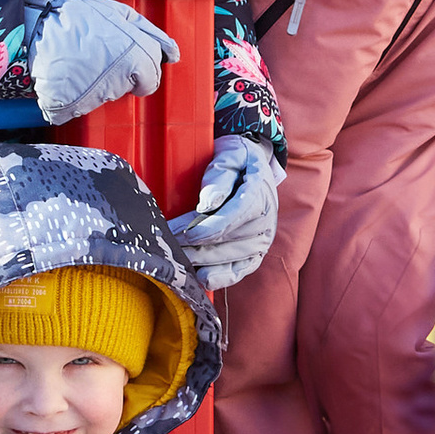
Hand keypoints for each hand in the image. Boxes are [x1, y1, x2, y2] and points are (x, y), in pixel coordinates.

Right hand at [26, 0, 180, 126]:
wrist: (31, 27)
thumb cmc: (73, 15)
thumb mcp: (115, 11)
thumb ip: (147, 31)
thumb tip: (171, 52)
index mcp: (136, 54)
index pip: (152, 72)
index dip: (146, 69)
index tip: (141, 66)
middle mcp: (121, 77)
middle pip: (136, 86)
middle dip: (126, 76)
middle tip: (103, 58)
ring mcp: (97, 94)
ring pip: (109, 93)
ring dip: (100, 81)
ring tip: (80, 59)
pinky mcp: (73, 107)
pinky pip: (80, 106)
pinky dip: (75, 96)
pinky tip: (67, 76)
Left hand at [169, 136, 282, 289]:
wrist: (254, 167)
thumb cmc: (237, 160)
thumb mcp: (230, 155)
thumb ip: (219, 176)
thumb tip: (207, 202)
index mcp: (260, 194)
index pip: (234, 216)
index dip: (207, 228)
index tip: (183, 233)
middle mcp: (266, 221)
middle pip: (228, 239)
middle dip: (196, 246)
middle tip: (168, 247)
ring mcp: (261, 240)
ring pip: (230, 257)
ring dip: (203, 261)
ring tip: (177, 260)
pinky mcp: (255, 254)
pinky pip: (240, 270)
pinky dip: (222, 277)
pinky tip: (202, 278)